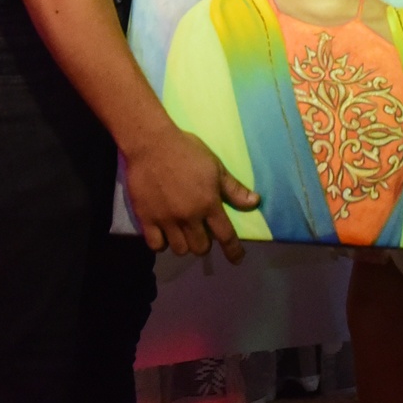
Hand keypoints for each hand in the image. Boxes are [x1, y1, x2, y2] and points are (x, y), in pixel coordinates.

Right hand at [123, 126, 259, 261]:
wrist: (151, 144)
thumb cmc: (187, 151)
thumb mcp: (215, 166)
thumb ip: (233, 189)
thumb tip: (255, 202)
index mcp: (208, 203)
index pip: (225, 235)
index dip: (233, 250)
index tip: (237, 259)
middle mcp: (189, 216)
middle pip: (200, 247)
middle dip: (204, 244)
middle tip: (201, 232)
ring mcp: (166, 219)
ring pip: (180, 249)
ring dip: (184, 244)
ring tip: (182, 233)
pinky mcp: (146, 219)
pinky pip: (156, 245)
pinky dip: (162, 243)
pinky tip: (164, 234)